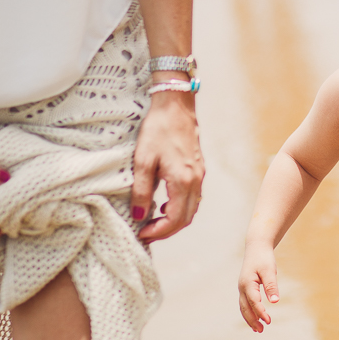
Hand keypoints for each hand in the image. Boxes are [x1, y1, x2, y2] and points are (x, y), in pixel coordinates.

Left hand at [132, 91, 204, 241]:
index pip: (174, 219)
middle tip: (145, 232)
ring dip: (173, 220)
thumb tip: (139, 215)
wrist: (175, 106)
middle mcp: (195, 180)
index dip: (158, 232)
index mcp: (182, 180)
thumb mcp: (143, 160)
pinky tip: (165, 204)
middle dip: (166, 230)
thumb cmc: (157, 129)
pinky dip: (180, 207)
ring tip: (152, 221)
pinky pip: (193, 197)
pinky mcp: (198, 169)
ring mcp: (199, 175)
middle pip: (185, 218)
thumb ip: (141, 190)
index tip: (141, 233)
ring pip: (191, 209)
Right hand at [238, 244, 279, 331]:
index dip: (261, 312)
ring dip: (250, 319)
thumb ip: (272, 285)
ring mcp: (242, 288)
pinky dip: (249, 312)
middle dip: (253, 320)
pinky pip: (245, 303)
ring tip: (259, 329)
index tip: (269, 321)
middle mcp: (242, 287)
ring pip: (243, 307)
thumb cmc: (264, 258)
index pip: (254, 302)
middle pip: (245, 308)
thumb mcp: (270, 270)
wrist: (256, 247)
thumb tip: (275, 301)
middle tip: (262, 330)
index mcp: (247, 283)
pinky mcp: (245, 288)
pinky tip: (256, 318)